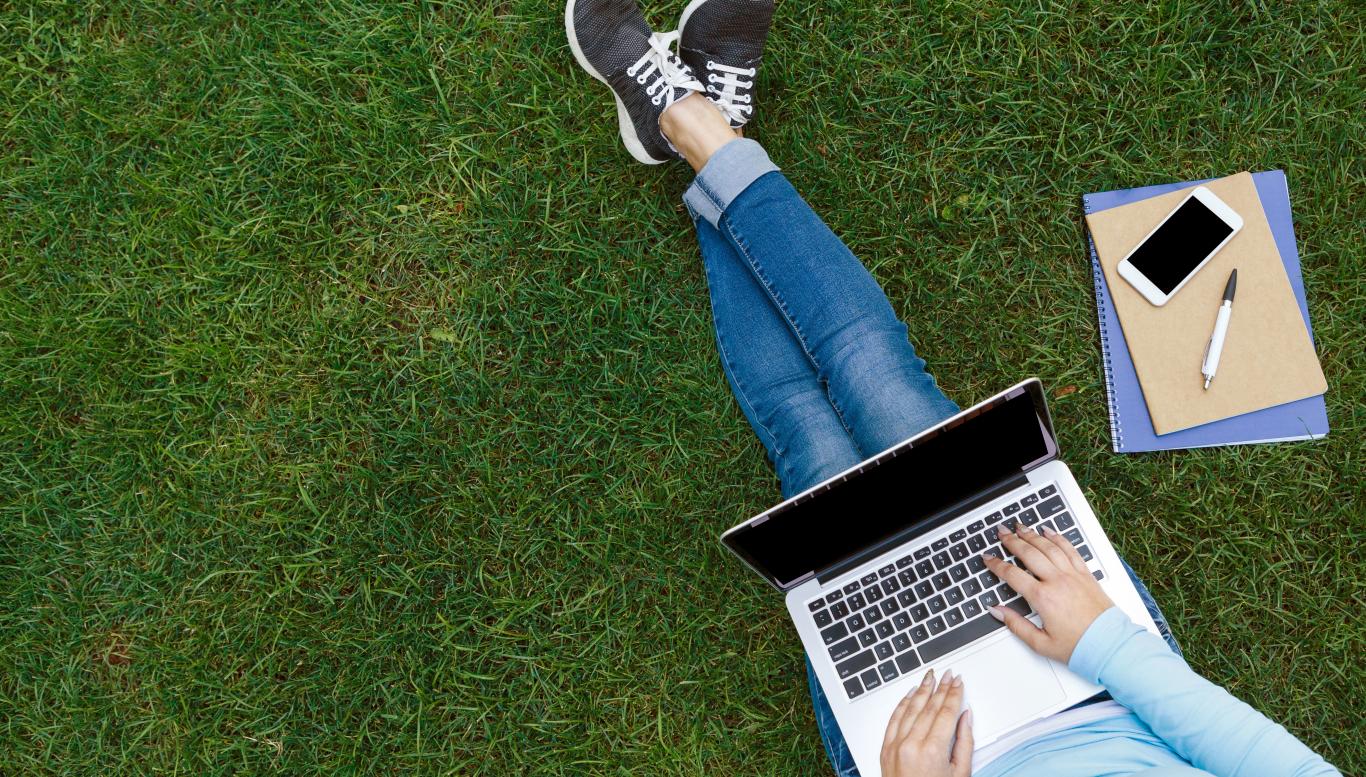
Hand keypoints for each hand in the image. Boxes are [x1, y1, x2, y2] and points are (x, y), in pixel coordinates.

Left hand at [880, 669, 973, 776]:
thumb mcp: (960, 773)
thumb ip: (964, 742)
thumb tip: (965, 716)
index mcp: (933, 751)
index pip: (946, 712)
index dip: (953, 694)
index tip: (958, 682)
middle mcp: (911, 745)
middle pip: (929, 707)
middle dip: (940, 687)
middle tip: (948, 674)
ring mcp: (895, 746)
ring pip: (910, 708)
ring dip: (922, 690)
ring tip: (930, 677)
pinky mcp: (885, 749)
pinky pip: (894, 719)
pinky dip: (902, 704)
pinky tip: (910, 694)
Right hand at [982, 524, 1114, 662]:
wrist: (1111, 645)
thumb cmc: (1080, 646)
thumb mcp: (1041, 643)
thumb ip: (1016, 625)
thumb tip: (998, 611)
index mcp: (1043, 598)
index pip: (1012, 575)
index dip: (997, 564)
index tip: (988, 558)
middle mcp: (1057, 582)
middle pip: (1029, 554)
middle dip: (1012, 541)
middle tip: (1001, 532)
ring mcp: (1073, 575)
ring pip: (1048, 547)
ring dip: (1032, 535)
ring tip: (1020, 527)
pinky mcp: (1086, 575)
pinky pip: (1069, 550)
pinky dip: (1058, 538)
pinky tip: (1049, 532)